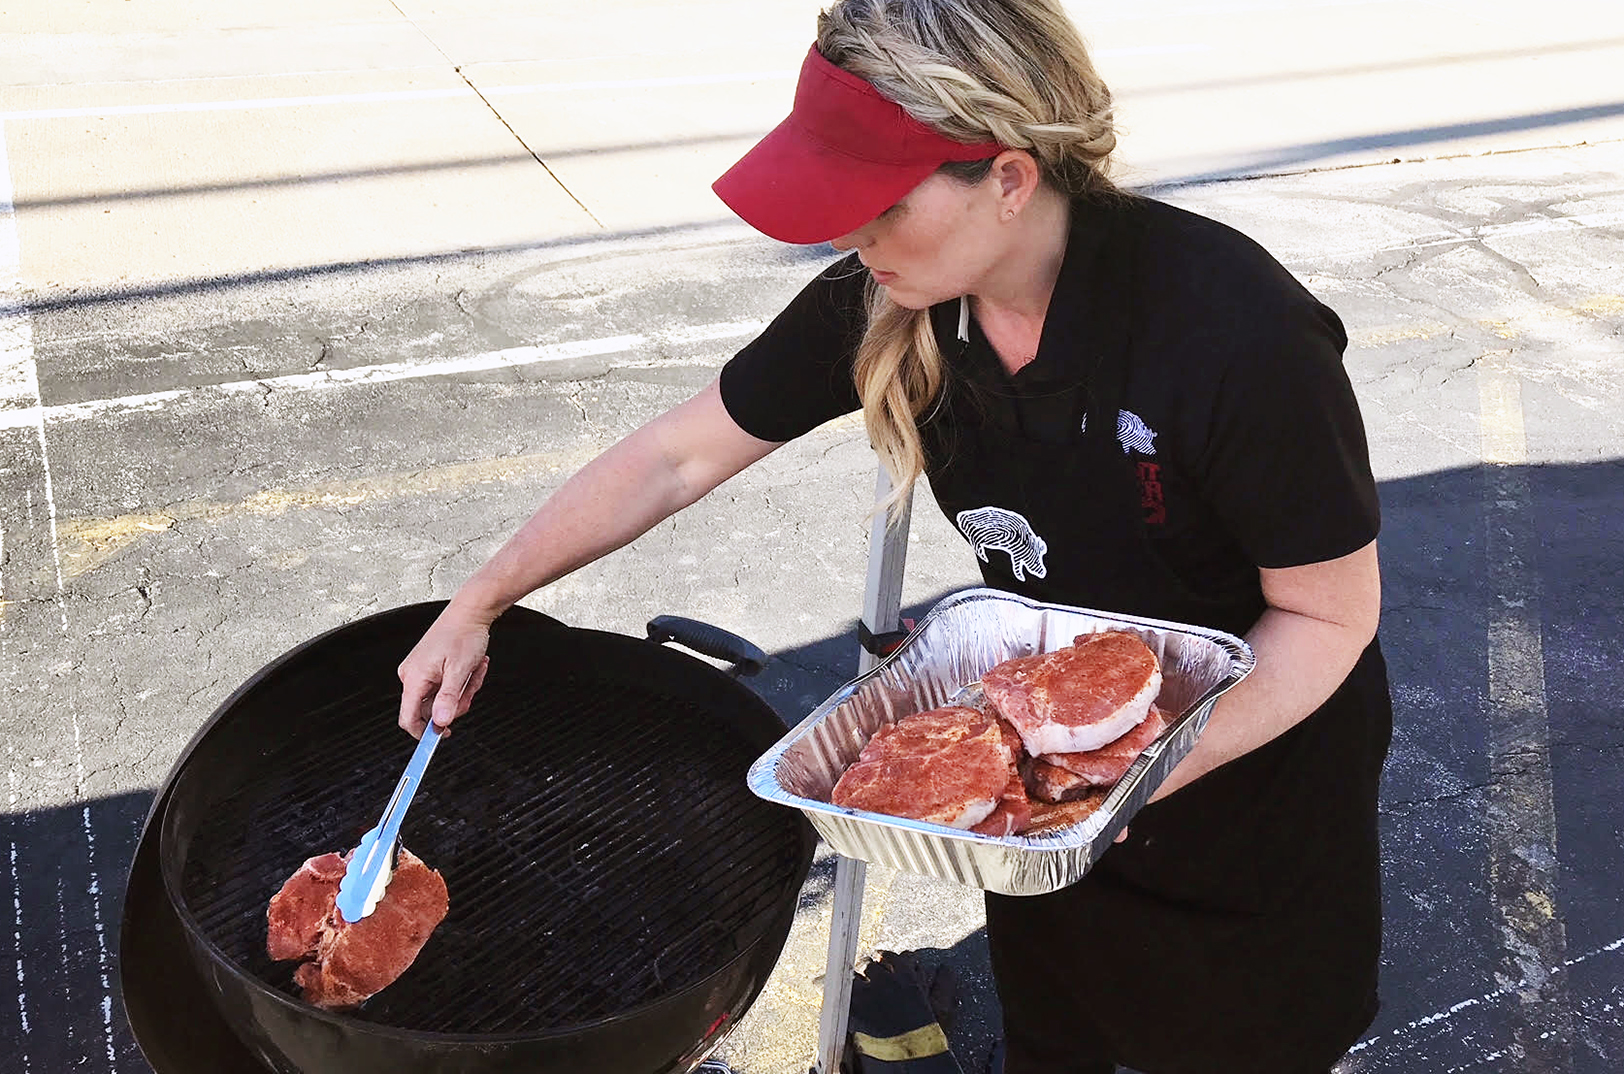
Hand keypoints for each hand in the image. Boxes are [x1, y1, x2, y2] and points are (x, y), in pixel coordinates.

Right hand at [397, 603, 494, 738]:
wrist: (470, 612)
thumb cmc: (463, 635)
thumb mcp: (460, 670)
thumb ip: (449, 698)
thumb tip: (440, 723)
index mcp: (413, 677)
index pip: (408, 718)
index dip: (424, 732)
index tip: (443, 736)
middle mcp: (412, 675)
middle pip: (431, 710)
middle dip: (456, 702)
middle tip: (471, 685)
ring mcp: (421, 672)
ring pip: (443, 698)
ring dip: (463, 689)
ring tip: (473, 670)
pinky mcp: (430, 669)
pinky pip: (446, 687)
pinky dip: (462, 681)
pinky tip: (471, 667)